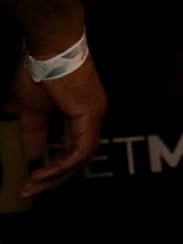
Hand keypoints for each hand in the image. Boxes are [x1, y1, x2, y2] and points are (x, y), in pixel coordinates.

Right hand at [7, 57, 106, 198]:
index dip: (51, 169)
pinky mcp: (90, 116)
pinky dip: (61, 166)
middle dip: (51, 180)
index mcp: (81, 115)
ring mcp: (94, 117)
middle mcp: (92, 118)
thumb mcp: (32, 109)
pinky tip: (41, 173)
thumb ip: (34, 132)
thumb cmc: (41, 72)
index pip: (71, 150)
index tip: (29, 182)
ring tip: (30, 187)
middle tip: (26, 192)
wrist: (50, 50)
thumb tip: (32, 155)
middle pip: (77, 159)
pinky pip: (80, 151)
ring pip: (80, 159)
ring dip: (54, 177)